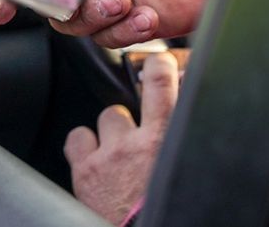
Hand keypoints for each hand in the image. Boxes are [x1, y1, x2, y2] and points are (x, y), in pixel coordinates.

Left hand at [65, 52, 178, 224]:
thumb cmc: (166, 208)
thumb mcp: (188, 170)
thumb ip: (186, 141)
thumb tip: (191, 124)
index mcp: (168, 143)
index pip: (163, 84)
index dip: (159, 65)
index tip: (159, 61)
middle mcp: (136, 145)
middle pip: (126, 103)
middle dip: (133, 115)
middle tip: (138, 139)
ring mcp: (108, 156)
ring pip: (106, 118)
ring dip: (112, 133)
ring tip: (121, 158)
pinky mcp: (85, 171)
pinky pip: (76, 139)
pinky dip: (84, 146)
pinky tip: (94, 160)